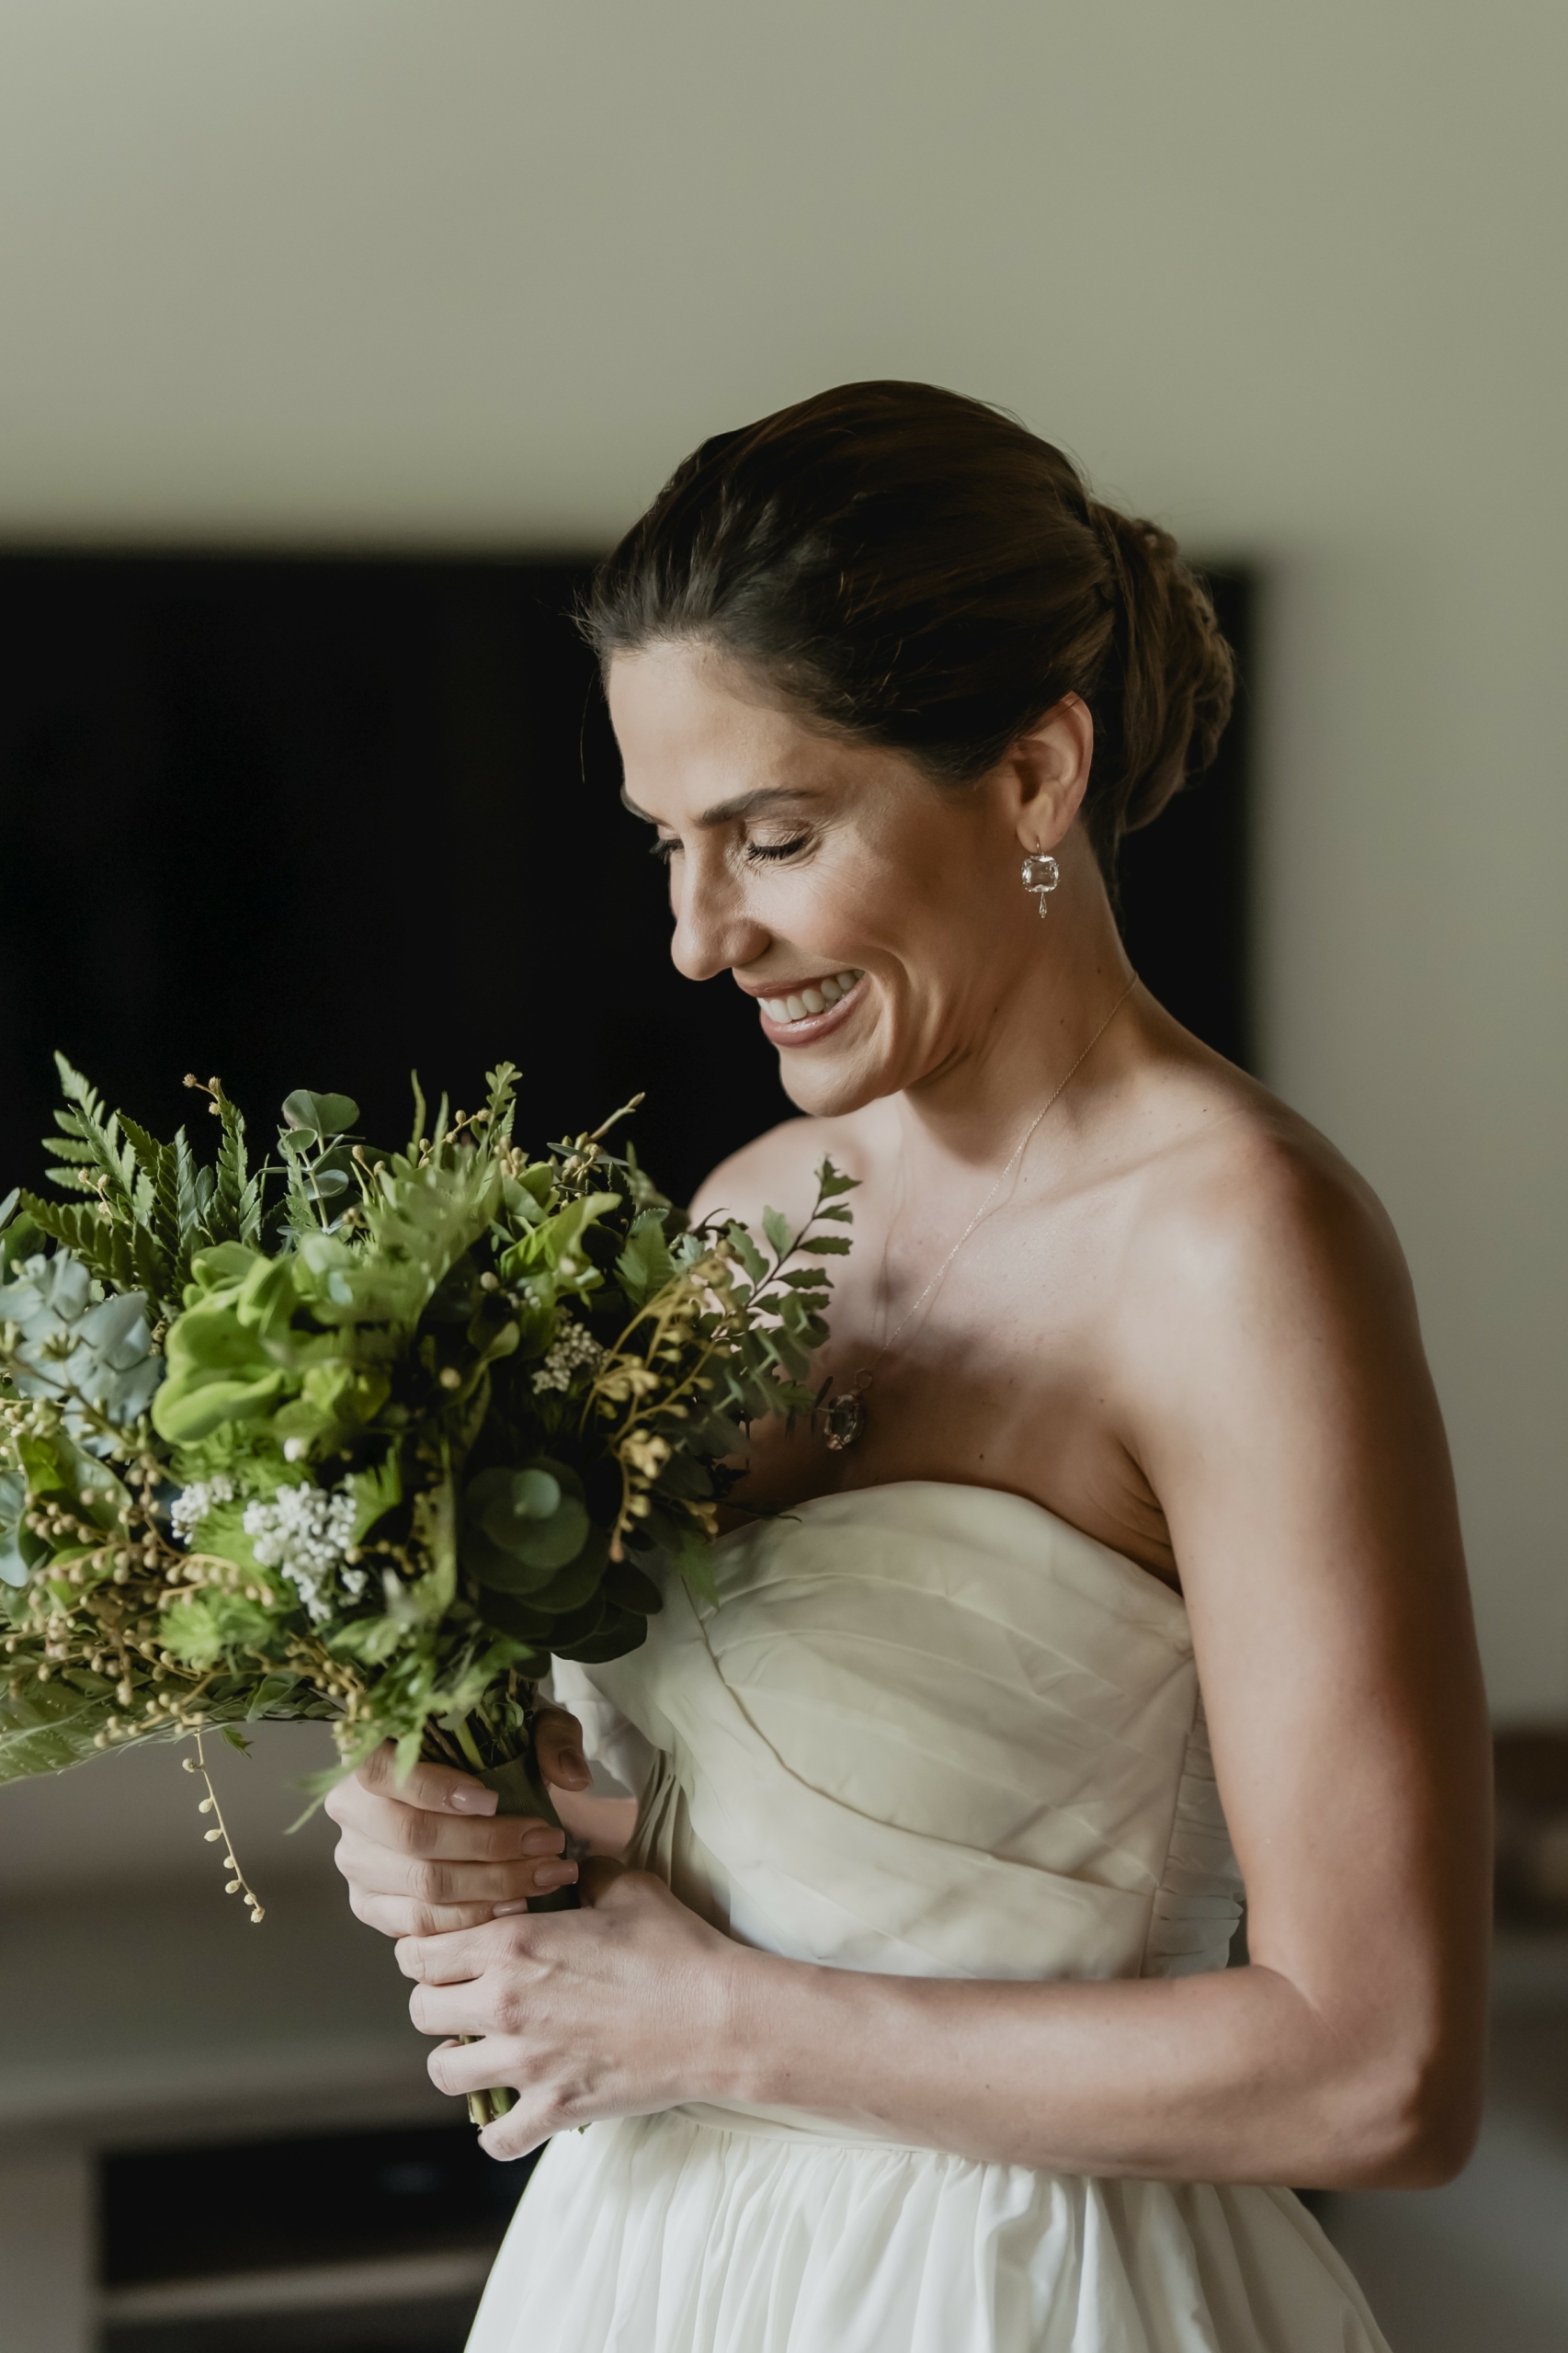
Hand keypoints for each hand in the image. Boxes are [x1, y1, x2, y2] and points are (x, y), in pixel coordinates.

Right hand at [326, 1707, 590, 1936]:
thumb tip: (571, 1776)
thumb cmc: (491, 1750)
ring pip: (422, 1887)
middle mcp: (351, 1811)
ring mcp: (357, 1863)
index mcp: (369, 1754)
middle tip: (547, 1843)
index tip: (494, 1800)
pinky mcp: (371, 1905)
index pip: (384, 1772)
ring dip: (492, 1886)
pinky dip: (472, 1919)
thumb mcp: (525, 1724)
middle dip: (489, 1845)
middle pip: (413, 1838)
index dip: (436, 1789)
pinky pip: (419, 1925)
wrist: (471, 1789)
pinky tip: (514, 1905)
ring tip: (545, 1875)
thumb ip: (551, 1736)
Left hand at [399, 1858, 742, 2159]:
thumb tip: (573, 1862)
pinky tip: (514, 2108)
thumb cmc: (675, 1949)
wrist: (719, 2016)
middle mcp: (505, 2005)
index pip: (419, 1952)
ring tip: (484, 2051)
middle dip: (436, 2002)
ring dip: (457, 2061)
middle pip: (421, 2011)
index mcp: (512, 1944)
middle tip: (465, 1999)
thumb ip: (586, 1870)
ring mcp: (526, 2064)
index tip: (445, 1952)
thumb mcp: (627, 1888)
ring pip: (443, 2073)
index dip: (425, 1950)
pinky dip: (497, 2130)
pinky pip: (496, 2138)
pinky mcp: (554, 2109)